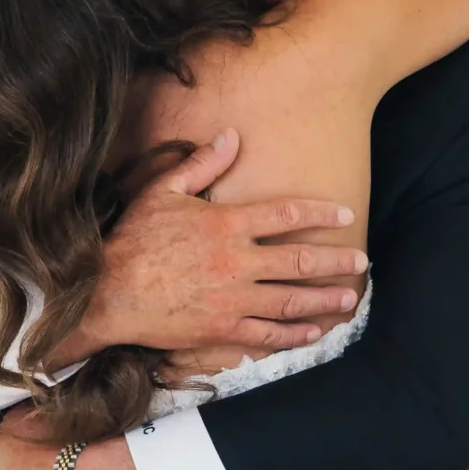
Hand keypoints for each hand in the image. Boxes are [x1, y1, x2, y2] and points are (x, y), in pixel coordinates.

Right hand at [66, 131, 364, 361]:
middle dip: (336, 260)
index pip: (286, 213)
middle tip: (361, 261)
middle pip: (300, 260)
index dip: (320, 212)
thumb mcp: (162, 191)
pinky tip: (312, 331)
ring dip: (324, 298)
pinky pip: (267, 334)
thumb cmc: (131, 241)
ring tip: (348, 297)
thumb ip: (201, 165)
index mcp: (225, 224)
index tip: (345, 214)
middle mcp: (237, 261)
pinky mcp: (222, 329)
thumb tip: (230, 136)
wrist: (107, 294)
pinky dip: (293, 334)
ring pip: (291, 299)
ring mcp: (232, 299)